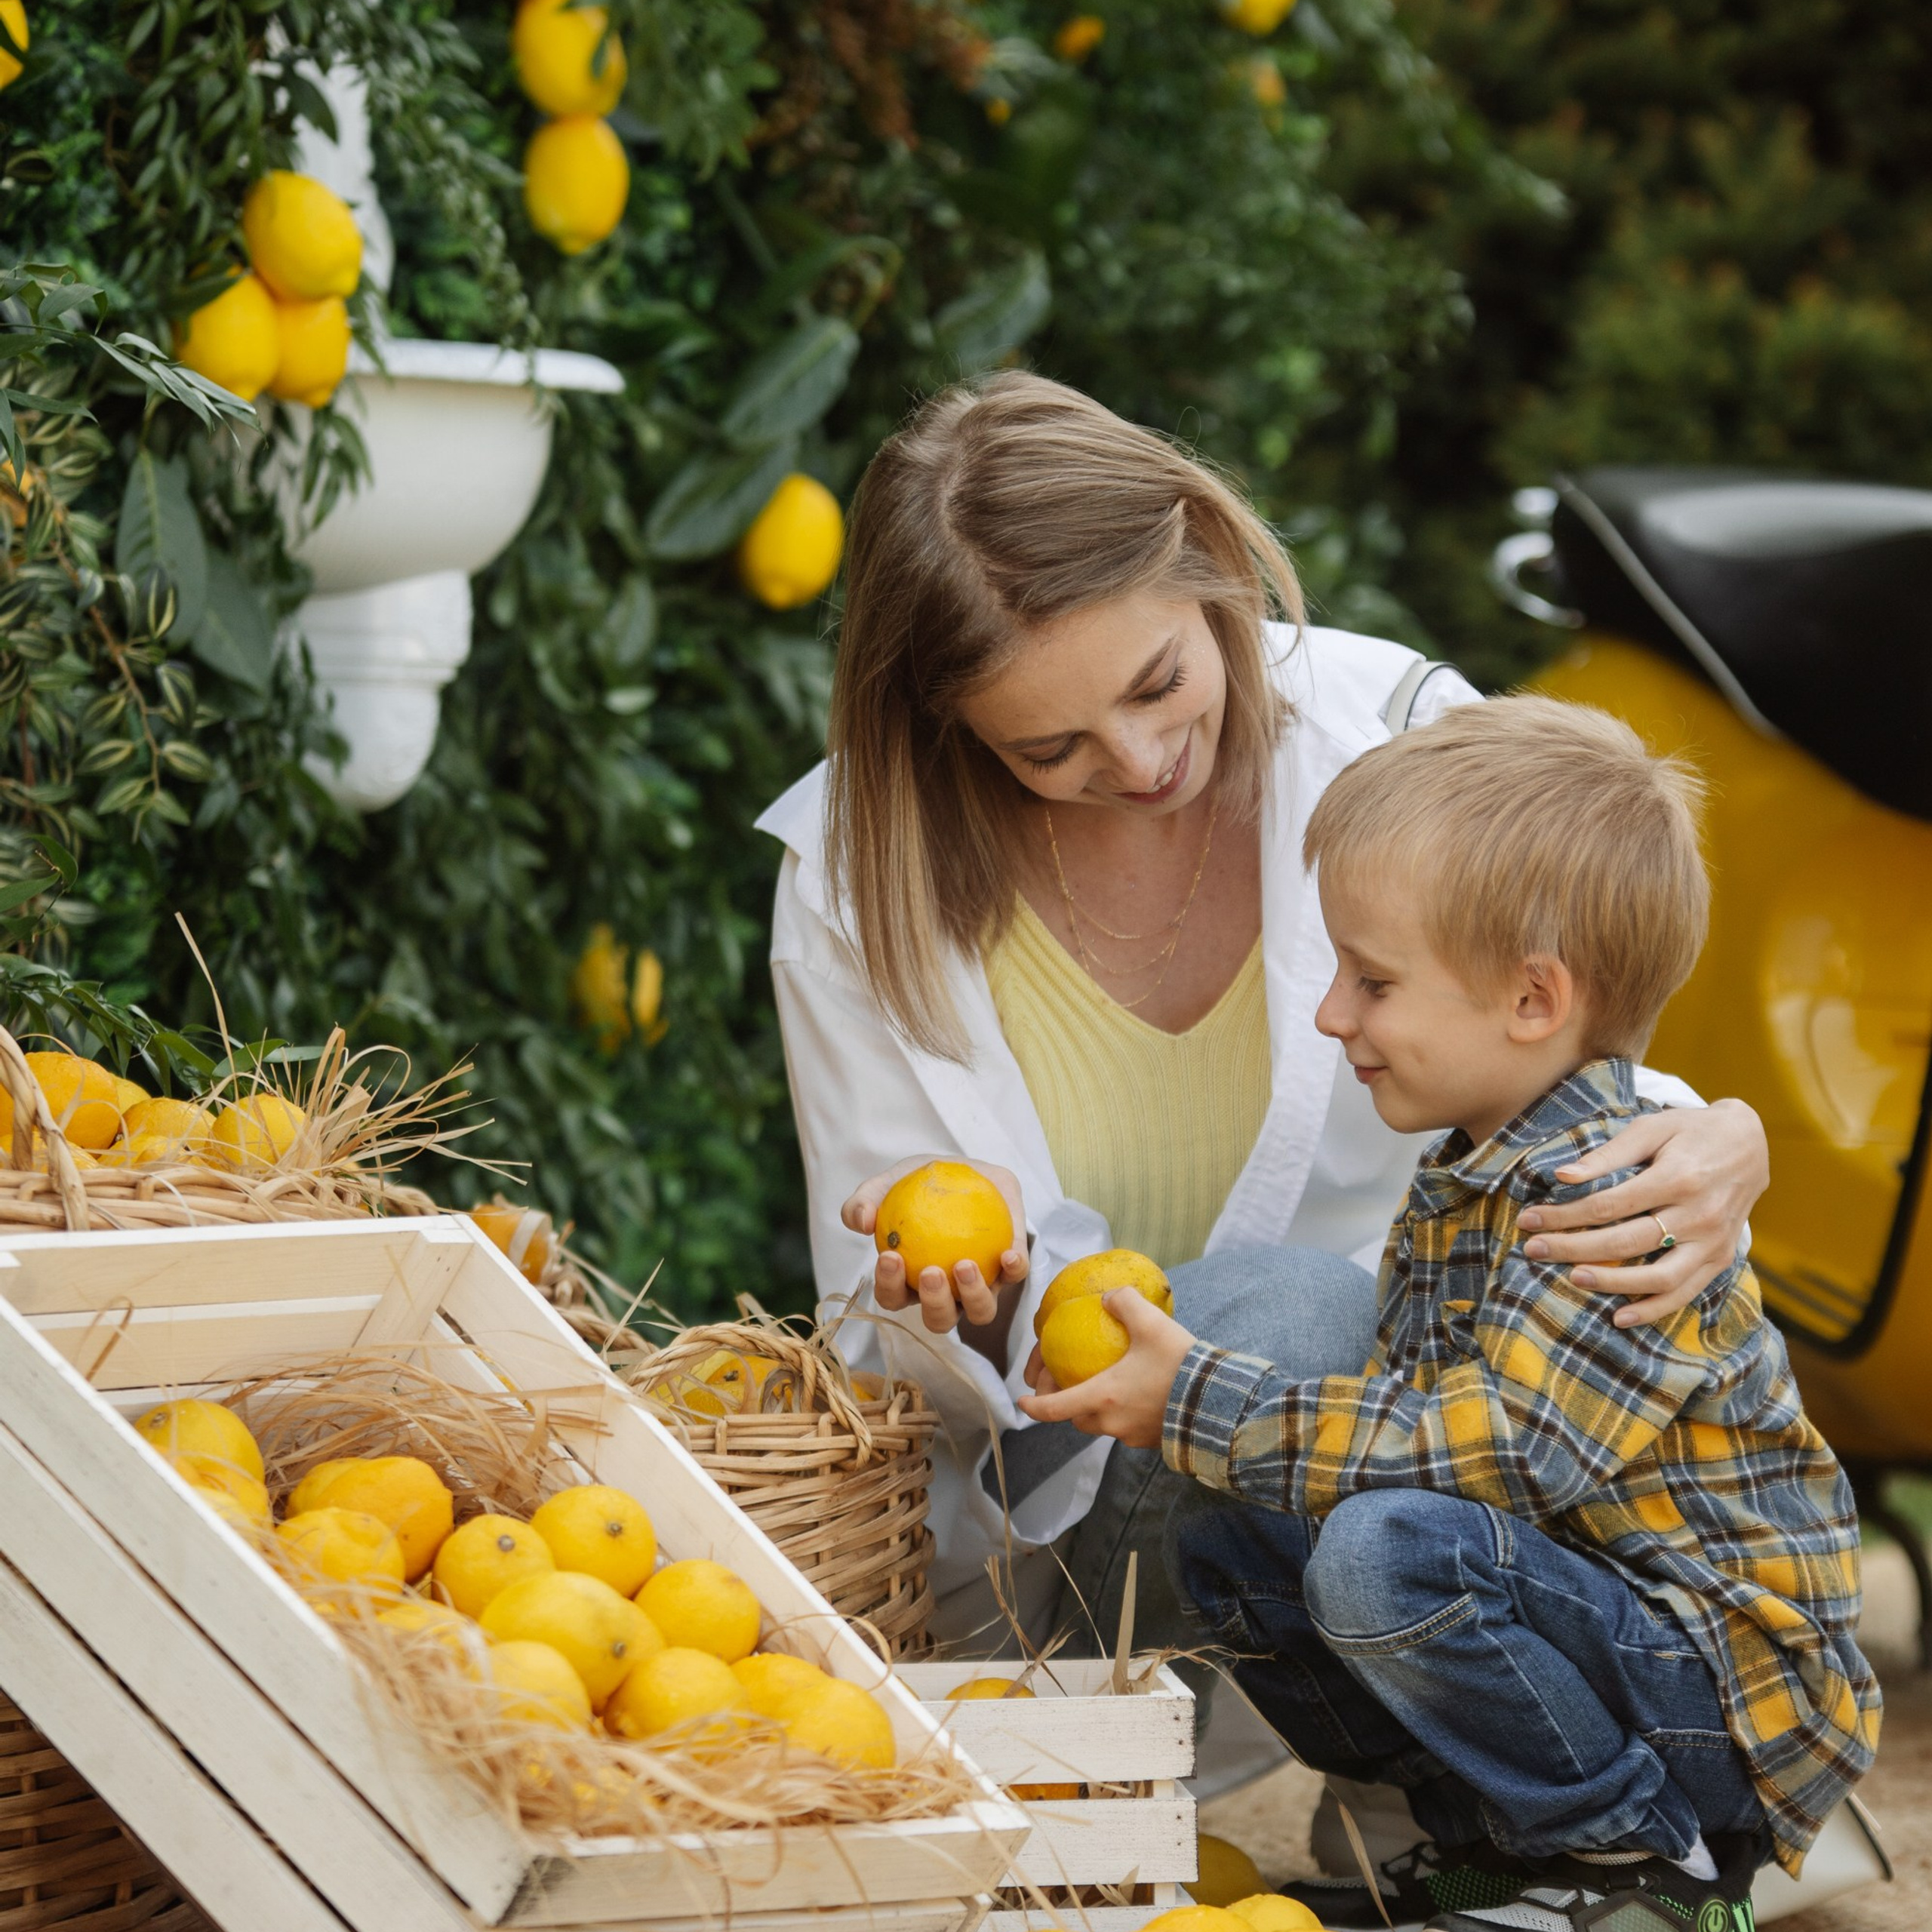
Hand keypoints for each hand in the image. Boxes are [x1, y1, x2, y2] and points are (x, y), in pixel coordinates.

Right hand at [840, 1156, 1029, 1335]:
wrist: (963, 1171)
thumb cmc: (919, 1186)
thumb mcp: (887, 1184)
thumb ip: (866, 1201)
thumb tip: (860, 1221)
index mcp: (911, 1281)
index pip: (894, 1297)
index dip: (890, 1287)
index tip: (890, 1257)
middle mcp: (947, 1293)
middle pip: (939, 1319)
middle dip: (935, 1304)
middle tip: (931, 1272)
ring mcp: (980, 1286)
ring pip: (979, 1312)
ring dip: (973, 1295)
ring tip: (965, 1265)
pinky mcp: (1009, 1269)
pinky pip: (1015, 1275)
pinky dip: (1013, 1269)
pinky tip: (1007, 1253)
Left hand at [1018, 1290, 1197, 1448]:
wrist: (1220, 1402)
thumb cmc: (1180, 1365)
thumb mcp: (1151, 1324)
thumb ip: (1125, 1303)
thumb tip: (1110, 1297)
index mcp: (1103, 1397)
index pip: (1054, 1409)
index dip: (1034, 1407)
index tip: (1022, 1402)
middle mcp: (1113, 1423)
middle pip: (1077, 1418)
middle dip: (1066, 1405)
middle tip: (1065, 1385)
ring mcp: (1133, 1436)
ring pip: (1102, 1425)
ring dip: (1095, 1410)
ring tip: (1103, 1386)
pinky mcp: (1153, 1440)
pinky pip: (1128, 1428)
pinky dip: (1122, 1414)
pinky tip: (1136, 1393)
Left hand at [1518, 1098, 1768, 1327]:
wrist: (1752, 1142)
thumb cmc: (1690, 1131)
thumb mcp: (1651, 1127)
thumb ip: (1608, 1154)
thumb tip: (1562, 1175)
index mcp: (1679, 1177)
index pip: (1609, 1205)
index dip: (1564, 1215)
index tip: (1529, 1220)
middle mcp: (1700, 1214)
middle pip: (1626, 1242)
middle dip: (1573, 1248)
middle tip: (1533, 1250)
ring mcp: (1714, 1242)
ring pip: (1659, 1276)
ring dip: (1611, 1283)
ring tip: (1572, 1278)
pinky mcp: (1721, 1258)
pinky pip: (1686, 1292)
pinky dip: (1654, 1309)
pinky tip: (1620, 1316)